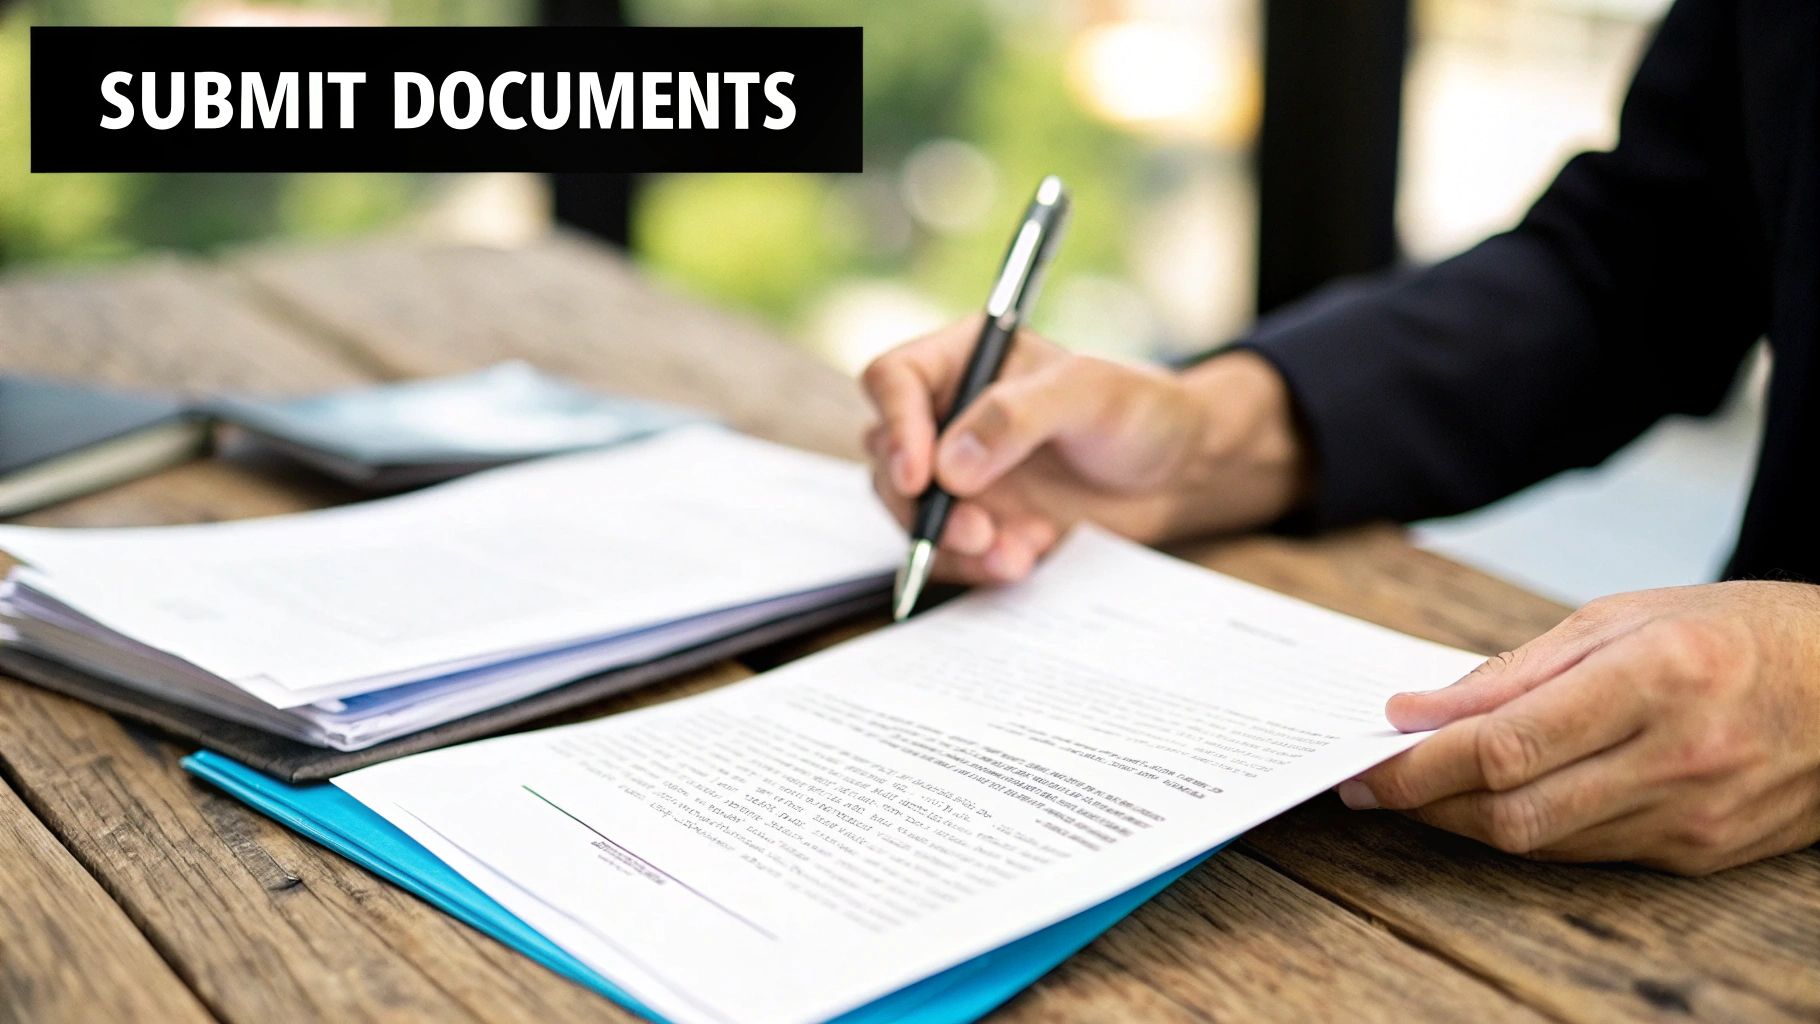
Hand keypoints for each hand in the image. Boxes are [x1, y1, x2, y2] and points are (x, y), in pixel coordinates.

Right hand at [859, 317, 1308, 583]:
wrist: (1179, 474)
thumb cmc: (1141, 410)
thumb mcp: (1090, 394)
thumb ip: (1017, 416)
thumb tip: (949, 465)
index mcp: (965, 359)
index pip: (894, 380)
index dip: (898, 426)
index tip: (922, 475)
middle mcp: (949, 415)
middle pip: (888, 457)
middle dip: (922, 505)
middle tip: (975, 531)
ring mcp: (959, 473)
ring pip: (911, 513)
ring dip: (950, 546)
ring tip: (1012, 554)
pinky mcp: (979, 520)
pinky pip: (950, 552)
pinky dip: (979, 566)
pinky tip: (1026, 559)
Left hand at [1342, 582, 1819, 873]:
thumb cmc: (1739, 632)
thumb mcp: (1623, 618)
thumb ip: (1516, 670)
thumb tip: (1422, 710)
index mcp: (1653, 678)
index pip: (1505, 745)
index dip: (1423, 763)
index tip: (1367, 759)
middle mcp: (1676, 756)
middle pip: (1514, 809)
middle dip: (1426, 802)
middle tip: (1371, 785)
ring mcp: (1693, 815)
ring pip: (1544, 842)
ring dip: (1467, 822)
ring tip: (1420, 790)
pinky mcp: (1700, 852)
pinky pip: (1586, 852)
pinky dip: (1528, 830)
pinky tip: (1493, 803)